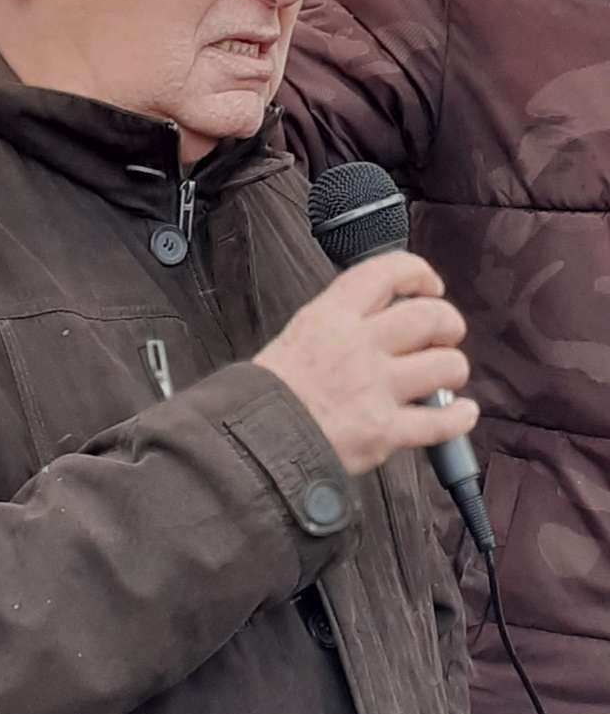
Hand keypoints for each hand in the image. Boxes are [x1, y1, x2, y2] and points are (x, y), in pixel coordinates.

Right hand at [256, 251, 477, 477]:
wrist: (252, 441)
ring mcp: (375, 388)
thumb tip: (384, 320)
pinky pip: (440, 422)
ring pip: (446, 366)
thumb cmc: (269, 395)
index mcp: (332, 316)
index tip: (430, 287)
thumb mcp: (299, 335)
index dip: (420, 274)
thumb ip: (342, 323)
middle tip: (446, 335)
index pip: (388, 272)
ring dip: (454, 370)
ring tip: (446, 376)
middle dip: (448, 324)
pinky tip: (462, 413)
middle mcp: (358, 346)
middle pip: (431, 317)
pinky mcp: (384, 431)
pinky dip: (459, 417)